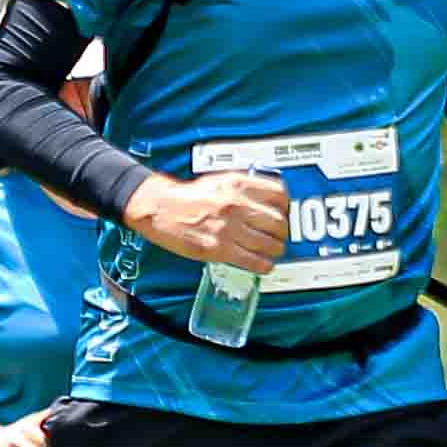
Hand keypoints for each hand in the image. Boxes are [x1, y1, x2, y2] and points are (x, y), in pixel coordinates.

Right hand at [126, 166, 290, 271]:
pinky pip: (253, 261)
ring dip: (275, 250)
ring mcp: (229, 228)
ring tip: (272, 251)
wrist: (160, 208)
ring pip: (270, 244)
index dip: (286, 206)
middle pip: (278, 222)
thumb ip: (245, 188)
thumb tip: (267, 200)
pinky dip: (263, 265)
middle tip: (278, 236)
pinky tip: (263, 264)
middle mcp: (237, 205)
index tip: (284, 212)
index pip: (279, 194)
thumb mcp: (220, 180)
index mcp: (238, 184)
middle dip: (282, 232)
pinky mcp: (219, 249)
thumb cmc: (188, 196)